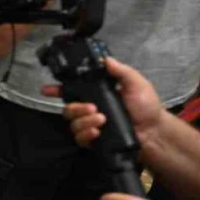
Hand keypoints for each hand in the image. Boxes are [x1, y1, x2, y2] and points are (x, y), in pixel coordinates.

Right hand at [45, 57, 163, 146]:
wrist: (153, 132)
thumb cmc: (146, 107)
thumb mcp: (136, 84)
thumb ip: (121, 71)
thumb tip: (106, 59)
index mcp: (97, 94)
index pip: (73, 90)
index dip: (57, 90)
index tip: (47, 90)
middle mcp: (90, 110)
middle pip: (68, 108)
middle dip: (77, 108)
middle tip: (92, 108)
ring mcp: (90, 125)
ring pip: (73, 123)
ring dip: (84, 121)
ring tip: (101, 120)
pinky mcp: (93, 140)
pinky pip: (79, 137)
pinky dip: (86, 134)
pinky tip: (97, 132)